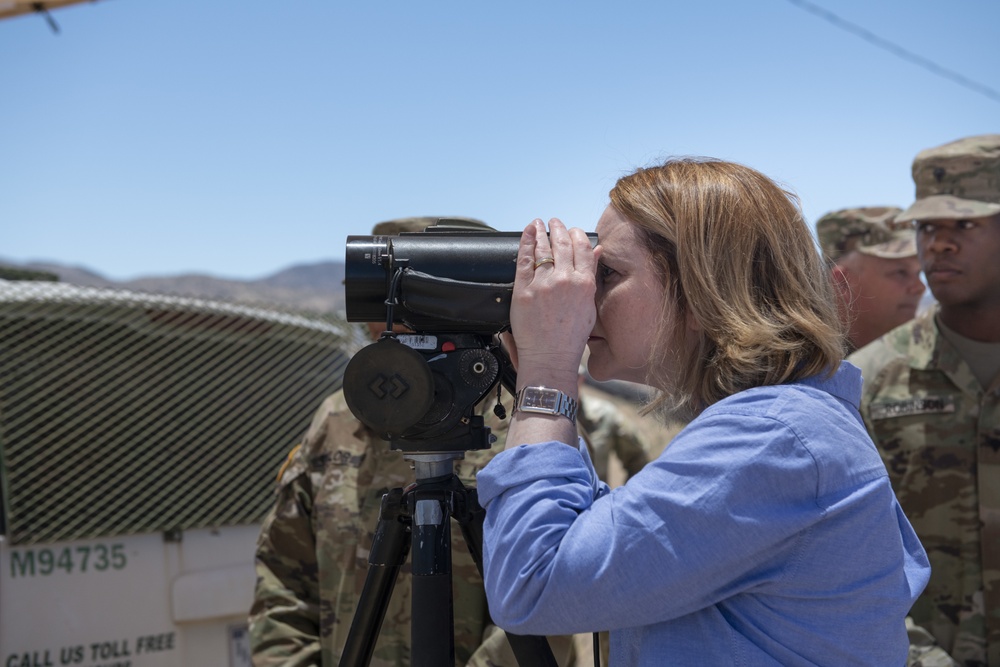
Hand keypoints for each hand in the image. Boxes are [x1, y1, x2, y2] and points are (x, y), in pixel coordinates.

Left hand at [508, 218, 598, 389]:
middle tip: (555, 222)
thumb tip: (597, 252)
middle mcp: (565, 280)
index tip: (573, 230)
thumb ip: (591, 276)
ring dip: (541, 232)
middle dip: (559, 229)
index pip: (583, 248)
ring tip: (539, 224)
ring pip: (543, 249)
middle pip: (562, 244)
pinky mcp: (524, 290)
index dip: (577, 235)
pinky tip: (527, 233)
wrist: (550, 356)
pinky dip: (526, 242)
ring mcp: (543, 284)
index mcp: (584, 284)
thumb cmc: (570, 337)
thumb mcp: (589, 305)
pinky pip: (524, 260)